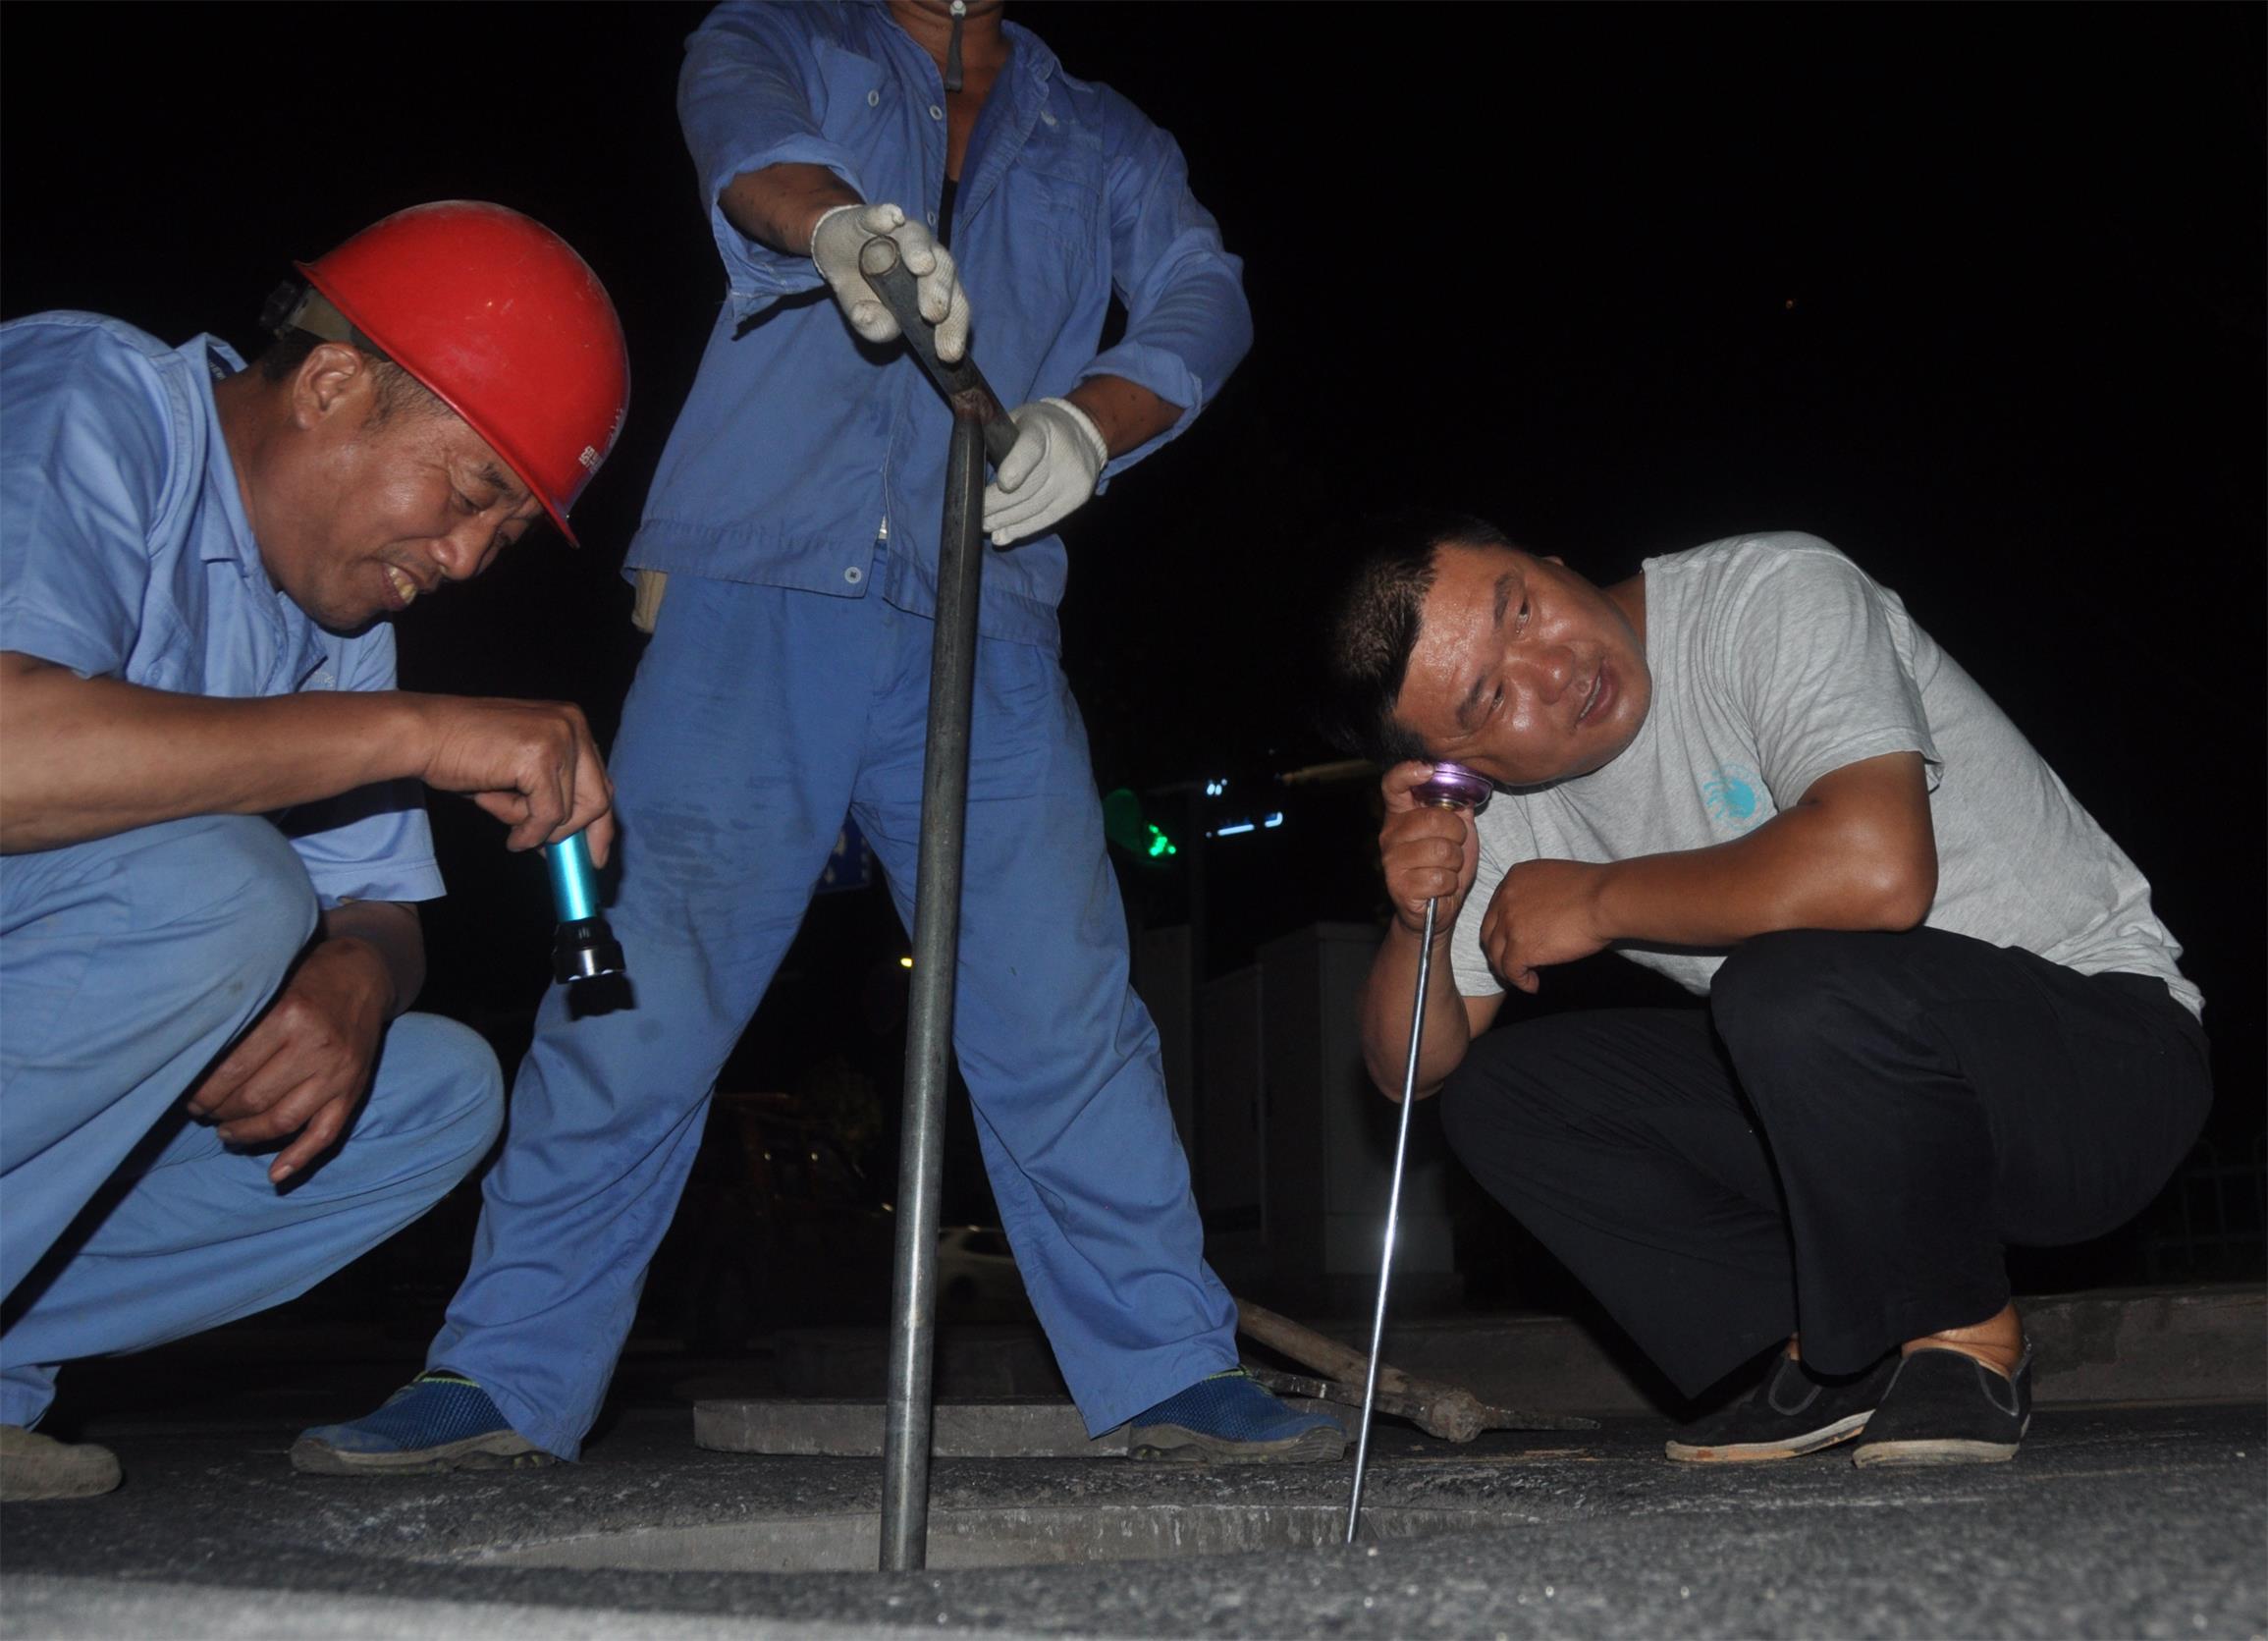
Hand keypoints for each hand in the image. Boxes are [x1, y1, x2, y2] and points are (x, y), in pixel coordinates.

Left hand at [184, 937, 389, 1183]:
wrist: (364, 974)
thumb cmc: (306, 977)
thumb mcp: (271, 985)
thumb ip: (241, 1020)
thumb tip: (193, 1062)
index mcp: (290, 1016)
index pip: (232, 1070)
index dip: (202, 1090)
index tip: (185, 1095)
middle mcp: (317, 1047)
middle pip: (252, 1098)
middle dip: (217, 1112)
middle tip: (201, 1112)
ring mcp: (338, 1073)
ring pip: (282, 1121)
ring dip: (245, 1134)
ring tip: (225, 1132)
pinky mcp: (354, 1090)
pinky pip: (326, 1133)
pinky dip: (299, 1158)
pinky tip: (274, 1174)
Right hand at [410, 696, 614, 863]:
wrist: (422, 734)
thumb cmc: (462, 753)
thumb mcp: (518, 769)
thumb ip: (549, 793)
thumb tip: (569, 839)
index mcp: (570, 721)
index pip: (600, 781)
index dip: (599, 824)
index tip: (594, 856)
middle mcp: (573, 724)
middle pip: (599, 798)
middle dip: (576, 835)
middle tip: (546, 854)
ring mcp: (560, 738)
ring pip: (571, 812)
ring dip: (532, 825)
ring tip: (496, 805)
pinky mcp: (540, 758)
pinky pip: (548, 816)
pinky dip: (527, 831)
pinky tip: (501, 821)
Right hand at [810, 201, 970, 360]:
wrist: (834, 252)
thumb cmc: (862, 287)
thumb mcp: (864, 315)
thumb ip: (875, 326)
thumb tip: (882, 328)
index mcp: (935, 285)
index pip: (952, 306)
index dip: (953, 329)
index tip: (948, 353)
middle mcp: (927, 255)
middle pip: (943, 269)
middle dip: (940, 292)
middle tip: (934, 314)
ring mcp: (901, 233)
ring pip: (918, 239)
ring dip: (921, 252)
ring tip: (922, 266)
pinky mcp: (871, 217)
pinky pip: (879, 215)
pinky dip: (884, 216)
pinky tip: (890, 219)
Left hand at [981, 398, 1108, 545]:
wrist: (1084, 432)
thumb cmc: (1039, 428)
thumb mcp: (1018, 420)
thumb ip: (998, 442)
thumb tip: (972, 474)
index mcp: (1042, 428)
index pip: (1031, 448)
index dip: (1017, 466)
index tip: (1003, 483)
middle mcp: (1063, 454)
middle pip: (1028, 487)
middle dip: (997, 504)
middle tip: (975, 513)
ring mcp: (1073, 478)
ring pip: (1034, 507)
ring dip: (1005, 521)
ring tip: (985, 526)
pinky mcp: (1078, 497)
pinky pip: (1046, 518)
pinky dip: (1022, 529)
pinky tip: (1004, 535)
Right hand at [1378, 761, 1480, 938]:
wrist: (1436, 909)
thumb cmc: (1446, 865)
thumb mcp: (1457, 830)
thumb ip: (1457, 806)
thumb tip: (1466, 781)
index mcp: (1401, 814)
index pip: (1393, 783)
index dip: (1408, 771)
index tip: (1428, 771)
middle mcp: (1390, 834)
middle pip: (1434, 819)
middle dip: (1457, 834)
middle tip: (1455, 846)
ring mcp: (1391, 861)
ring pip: (1440, 850)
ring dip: (1455, 862)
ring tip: (1448, 868)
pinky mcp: (1399, 886)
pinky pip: (1440, 878)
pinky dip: (1450, 884)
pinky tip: (1442, 886)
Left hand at [1477, 858, 1610, 993]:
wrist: (1606, 899)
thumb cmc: (1593, 890)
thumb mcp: (1553, 880)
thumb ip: (1535, 895)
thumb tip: (1534, 923)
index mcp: (1513, 878)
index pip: (1496, 910)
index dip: (1504, 930)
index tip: (1517, 942)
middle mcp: (1505, 898)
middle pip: (1489, 933)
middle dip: (1499, 950)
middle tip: (1514, 963)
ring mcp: (1510, 923)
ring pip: (1496, 954)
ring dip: (1508, 969)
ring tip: (1524, 976)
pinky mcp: (1520, 946)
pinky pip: (1511, 971)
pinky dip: (1521, 982)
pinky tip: (1533, 985)